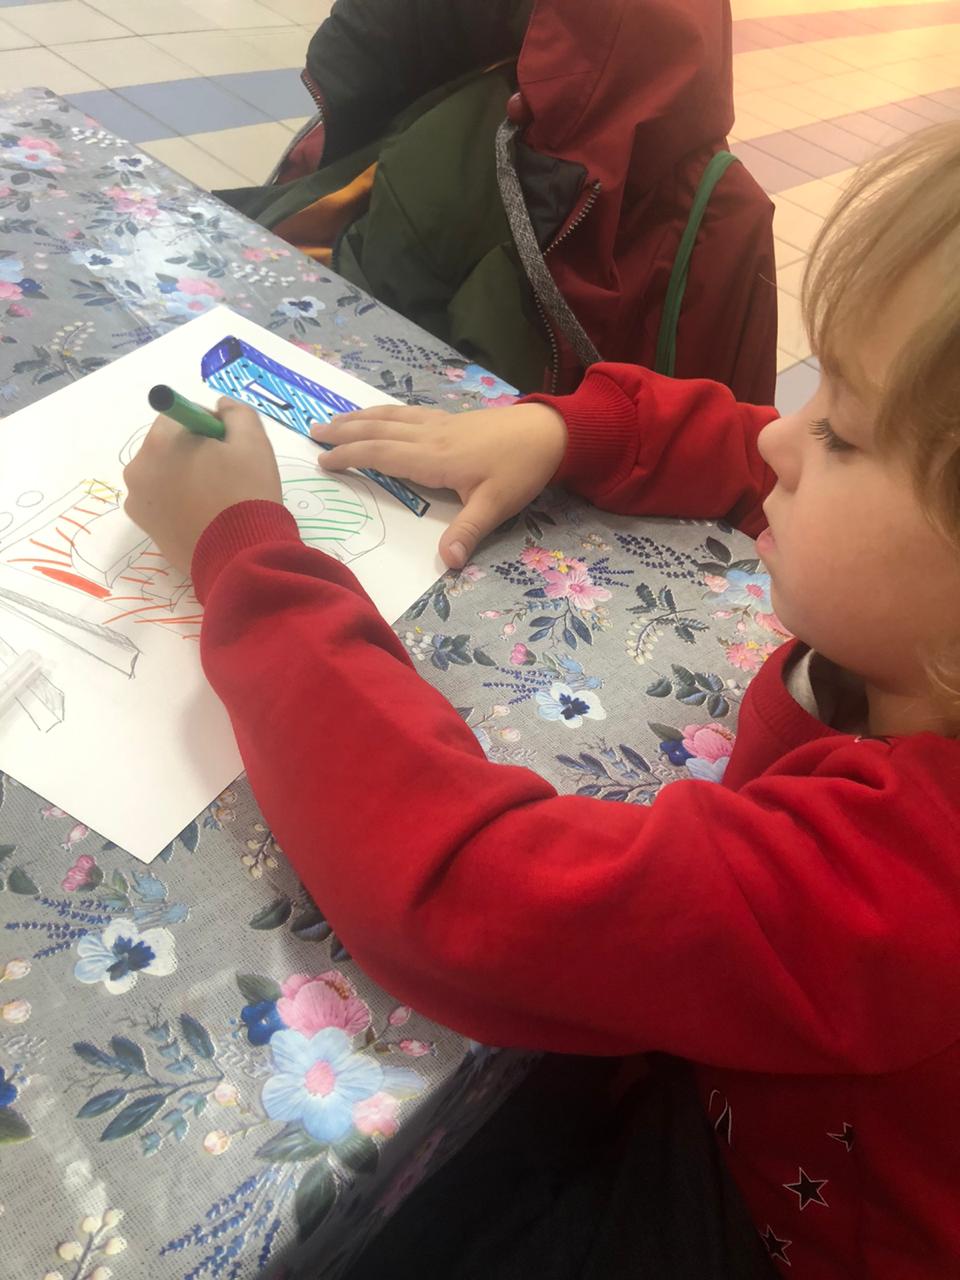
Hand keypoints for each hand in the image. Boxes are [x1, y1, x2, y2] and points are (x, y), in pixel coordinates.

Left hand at [124, 398, 281, 576]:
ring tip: (217, 499)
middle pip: (168, 445)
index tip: (231, 447)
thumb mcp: (254, 442)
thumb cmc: (246, 494)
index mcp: (160, 441)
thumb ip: (237, 413)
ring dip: (185, 477)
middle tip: (227, 474)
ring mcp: (137, 500)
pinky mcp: (145, 527)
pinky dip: (179, 502)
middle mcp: (139, 467)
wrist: (240, 557)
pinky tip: (205, 517)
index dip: (209, 426)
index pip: (181, 415)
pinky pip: (161, 502)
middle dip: (194, 452)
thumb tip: (220, 407)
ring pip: (164, 474)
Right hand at [312, 402, 566, 567]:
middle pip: (378, 430)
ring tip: (334, 419)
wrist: (551, 432)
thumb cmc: (522, 469)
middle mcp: (430, 436)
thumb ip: (468, 531)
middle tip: (312, 434)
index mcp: (434, 457)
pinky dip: (384, 412)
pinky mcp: (451, 420)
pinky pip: (407, 412)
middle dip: (344, 431)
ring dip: (359, 418)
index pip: (381, 454)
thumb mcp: (497, 505)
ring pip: (390, 417)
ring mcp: (440, 424)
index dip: (350, 456)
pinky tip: (380, 415)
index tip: (323, 462)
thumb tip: (446, 562)